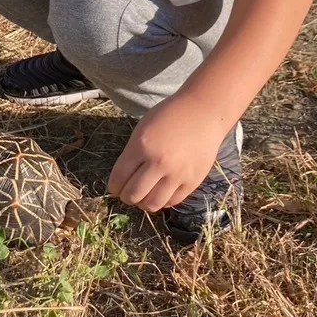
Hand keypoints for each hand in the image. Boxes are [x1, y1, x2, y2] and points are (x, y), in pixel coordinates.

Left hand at [107, 98, 224, 212]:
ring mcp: (177, 174)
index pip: (119, 177)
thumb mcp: (143, 128)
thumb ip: (133, 153)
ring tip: (144, 196)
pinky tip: (160, 193)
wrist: (203, 112)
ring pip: (152, 204)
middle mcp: (158, 162)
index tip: (115, 188)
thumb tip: (123, 178)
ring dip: (143, 203)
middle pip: (133, 194)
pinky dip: (163, 201)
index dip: (113, 186)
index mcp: (141, 146)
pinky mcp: (193, 181)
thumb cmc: (170, 116)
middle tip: (127, 194)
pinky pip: (172, 202)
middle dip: (126, 197)